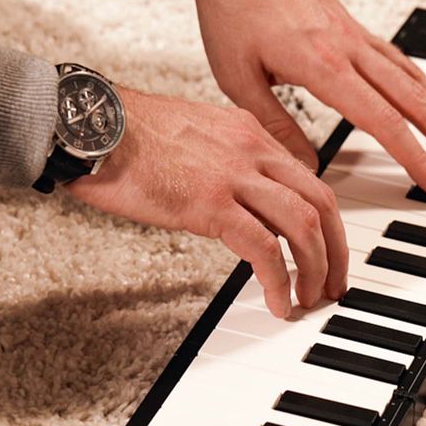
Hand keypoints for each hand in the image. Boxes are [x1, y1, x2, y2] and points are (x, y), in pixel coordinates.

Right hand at [64, 87, 346, 317]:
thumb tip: (229, 203)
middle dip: (336, 250)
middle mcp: (252, 149)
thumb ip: (219, 163)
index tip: (325, 251)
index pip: (308, 178)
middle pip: (322, 202)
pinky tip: (277, 302)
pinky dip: (279, 281)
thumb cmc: (121, 133)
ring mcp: (235, 174)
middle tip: (332, 284)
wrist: (89, 122)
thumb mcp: (189, 136)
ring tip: (309, 300)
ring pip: (305, 225)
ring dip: (315, 270)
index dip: (325, 222)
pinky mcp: (212, 203)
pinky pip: (265, 248)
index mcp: (248, 133)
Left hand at [156, 0, 425, 196]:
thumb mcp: (238, 78)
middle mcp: (350, 48)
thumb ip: (275, 126)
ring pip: (416, 78)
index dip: (415, 157)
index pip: (383, 120)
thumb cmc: (232, 7)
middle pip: (416, 100)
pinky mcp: (354, 28)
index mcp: (323, 64)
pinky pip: (401, 61)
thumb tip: (307, 168)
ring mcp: (356, 36)